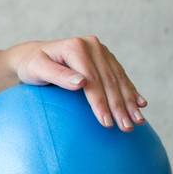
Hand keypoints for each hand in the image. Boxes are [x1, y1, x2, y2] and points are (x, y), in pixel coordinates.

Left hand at [15, 35, 146, 130]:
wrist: (33, 56)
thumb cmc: (31, 66)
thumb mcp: (37, 69)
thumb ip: (58, 75)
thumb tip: (82, 83)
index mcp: (76, 47)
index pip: (92, 80)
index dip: (100, 102)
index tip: (106, 123)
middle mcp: (92, 46)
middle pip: (108, 81)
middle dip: (119, 106)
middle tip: (127, 128)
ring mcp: (100, 51)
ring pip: (118, 80)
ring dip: (129, 102)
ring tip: (138, 121)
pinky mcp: (105, 58)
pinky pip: (121, 77)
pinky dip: (130, 91)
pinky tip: (141, 104)